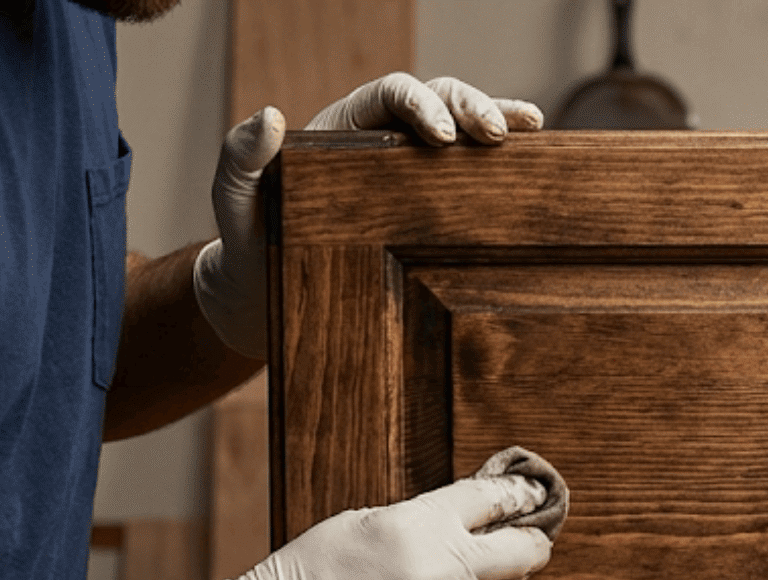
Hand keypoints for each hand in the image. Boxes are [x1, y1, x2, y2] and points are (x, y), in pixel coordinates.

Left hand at [192, 75, 543, 357]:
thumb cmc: (251, 246)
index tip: (441, 136)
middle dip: (471, 107)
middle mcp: (384, 141)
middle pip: (438, 98)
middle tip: (496, 135)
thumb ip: (240, 159)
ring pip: (462, 130)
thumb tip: (269, 116)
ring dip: (498, 121)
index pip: (390, 95)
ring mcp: (412, 173)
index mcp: (344, 130)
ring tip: (530, 129)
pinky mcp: (432, 207)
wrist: (266, 295)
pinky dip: (502, 163)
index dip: (421, 104)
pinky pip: (470, 176)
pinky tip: (531, 162)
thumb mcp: (235, 203)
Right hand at [196, 474, 554, 579]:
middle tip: (528, 551)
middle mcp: (445, 567)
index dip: (515, 498)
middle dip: (528, 550)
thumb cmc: (306, 579)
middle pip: (523, 552)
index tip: (530, 500)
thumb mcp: (360, 527)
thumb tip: (463, 526)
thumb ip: (417, 524)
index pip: (492, 499)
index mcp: (421, 523)